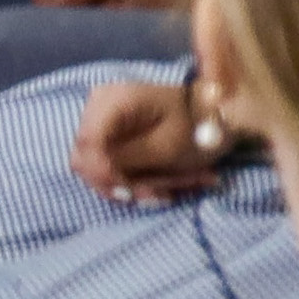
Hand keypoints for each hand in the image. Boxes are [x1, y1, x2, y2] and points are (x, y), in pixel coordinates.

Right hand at [67, 69, 228, 208]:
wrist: (211, 112)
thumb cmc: (196, 125)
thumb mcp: (167, 146)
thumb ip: (128, 160)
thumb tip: (101, 176)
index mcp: (114, 101)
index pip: (89, 141)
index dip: (101, 172)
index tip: (128, 194)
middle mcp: (98, 107)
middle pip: (86, 157)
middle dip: (119, 184)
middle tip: (158, 197)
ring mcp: (100, 121)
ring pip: (93, 166)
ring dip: (127, 185)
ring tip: (165, 194)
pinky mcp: (106, 136)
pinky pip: (105, 165)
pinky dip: (130, 180)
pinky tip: (159, 187)